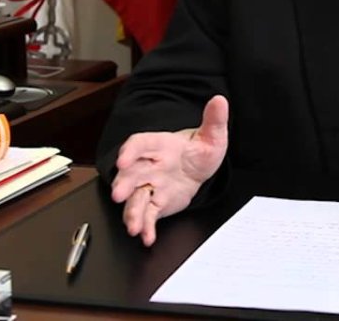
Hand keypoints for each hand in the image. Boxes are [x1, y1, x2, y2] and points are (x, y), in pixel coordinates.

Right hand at [110, 95, 228, 246]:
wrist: (198, 167)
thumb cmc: (198, 149)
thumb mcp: (211, 134)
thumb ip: (213, 119)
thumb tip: (219, 100)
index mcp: (160, 145)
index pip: (140, 144)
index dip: (130, 151)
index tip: (123, 160)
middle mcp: (150, 165)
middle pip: (131, 174)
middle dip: (124, 184)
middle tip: (118, 195)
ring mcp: (151, 185)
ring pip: (136, 198)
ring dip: (132, 212)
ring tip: (132, 226)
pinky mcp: (156, 203)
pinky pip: (148, 215)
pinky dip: (146, 227)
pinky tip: (146, 237)